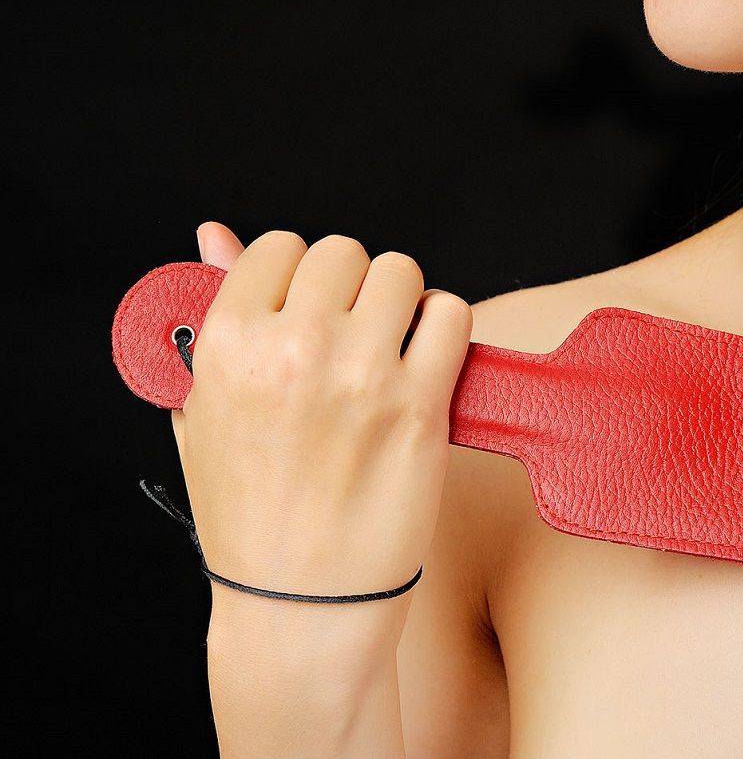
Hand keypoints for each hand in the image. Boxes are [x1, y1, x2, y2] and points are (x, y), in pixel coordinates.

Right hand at [171, 222, 471, 609]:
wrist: (301, 601)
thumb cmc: (248, 513)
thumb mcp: (199, 412)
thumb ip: (206, 317)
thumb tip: (213, 235)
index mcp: (229, 345)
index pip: (278, 248)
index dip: (298, 276)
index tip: (309, 307)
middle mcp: (295, 349)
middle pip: (344, 253)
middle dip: (351, 286)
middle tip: (352, 333)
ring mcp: (363, 375)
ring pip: (401, 272)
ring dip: (400, 301)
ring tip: (388, 347)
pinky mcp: (422, 405)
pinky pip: (450, 315)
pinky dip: (444, 327)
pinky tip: (424, 363)